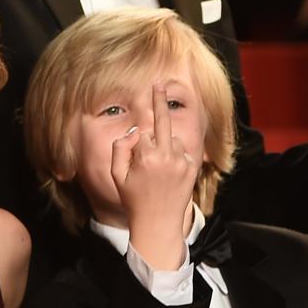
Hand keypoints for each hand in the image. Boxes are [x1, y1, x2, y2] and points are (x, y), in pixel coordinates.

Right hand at [111, 81, 197, 271]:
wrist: (158, 223)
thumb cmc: (134, 199)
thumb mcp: (116, 175)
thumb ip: (120, 148)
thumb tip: (134, 130)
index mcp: (146, 157)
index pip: (141, 133)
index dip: (136, 143)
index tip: (137, 134)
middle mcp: (166, 156)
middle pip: (162, 120)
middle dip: (158, 100)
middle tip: (158, 84)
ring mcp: (182, 162)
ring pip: (171, 139)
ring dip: (164, 145)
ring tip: (158, 170)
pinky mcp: (191, 168)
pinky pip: (182, 151)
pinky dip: (175, 156)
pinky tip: (169, 173)